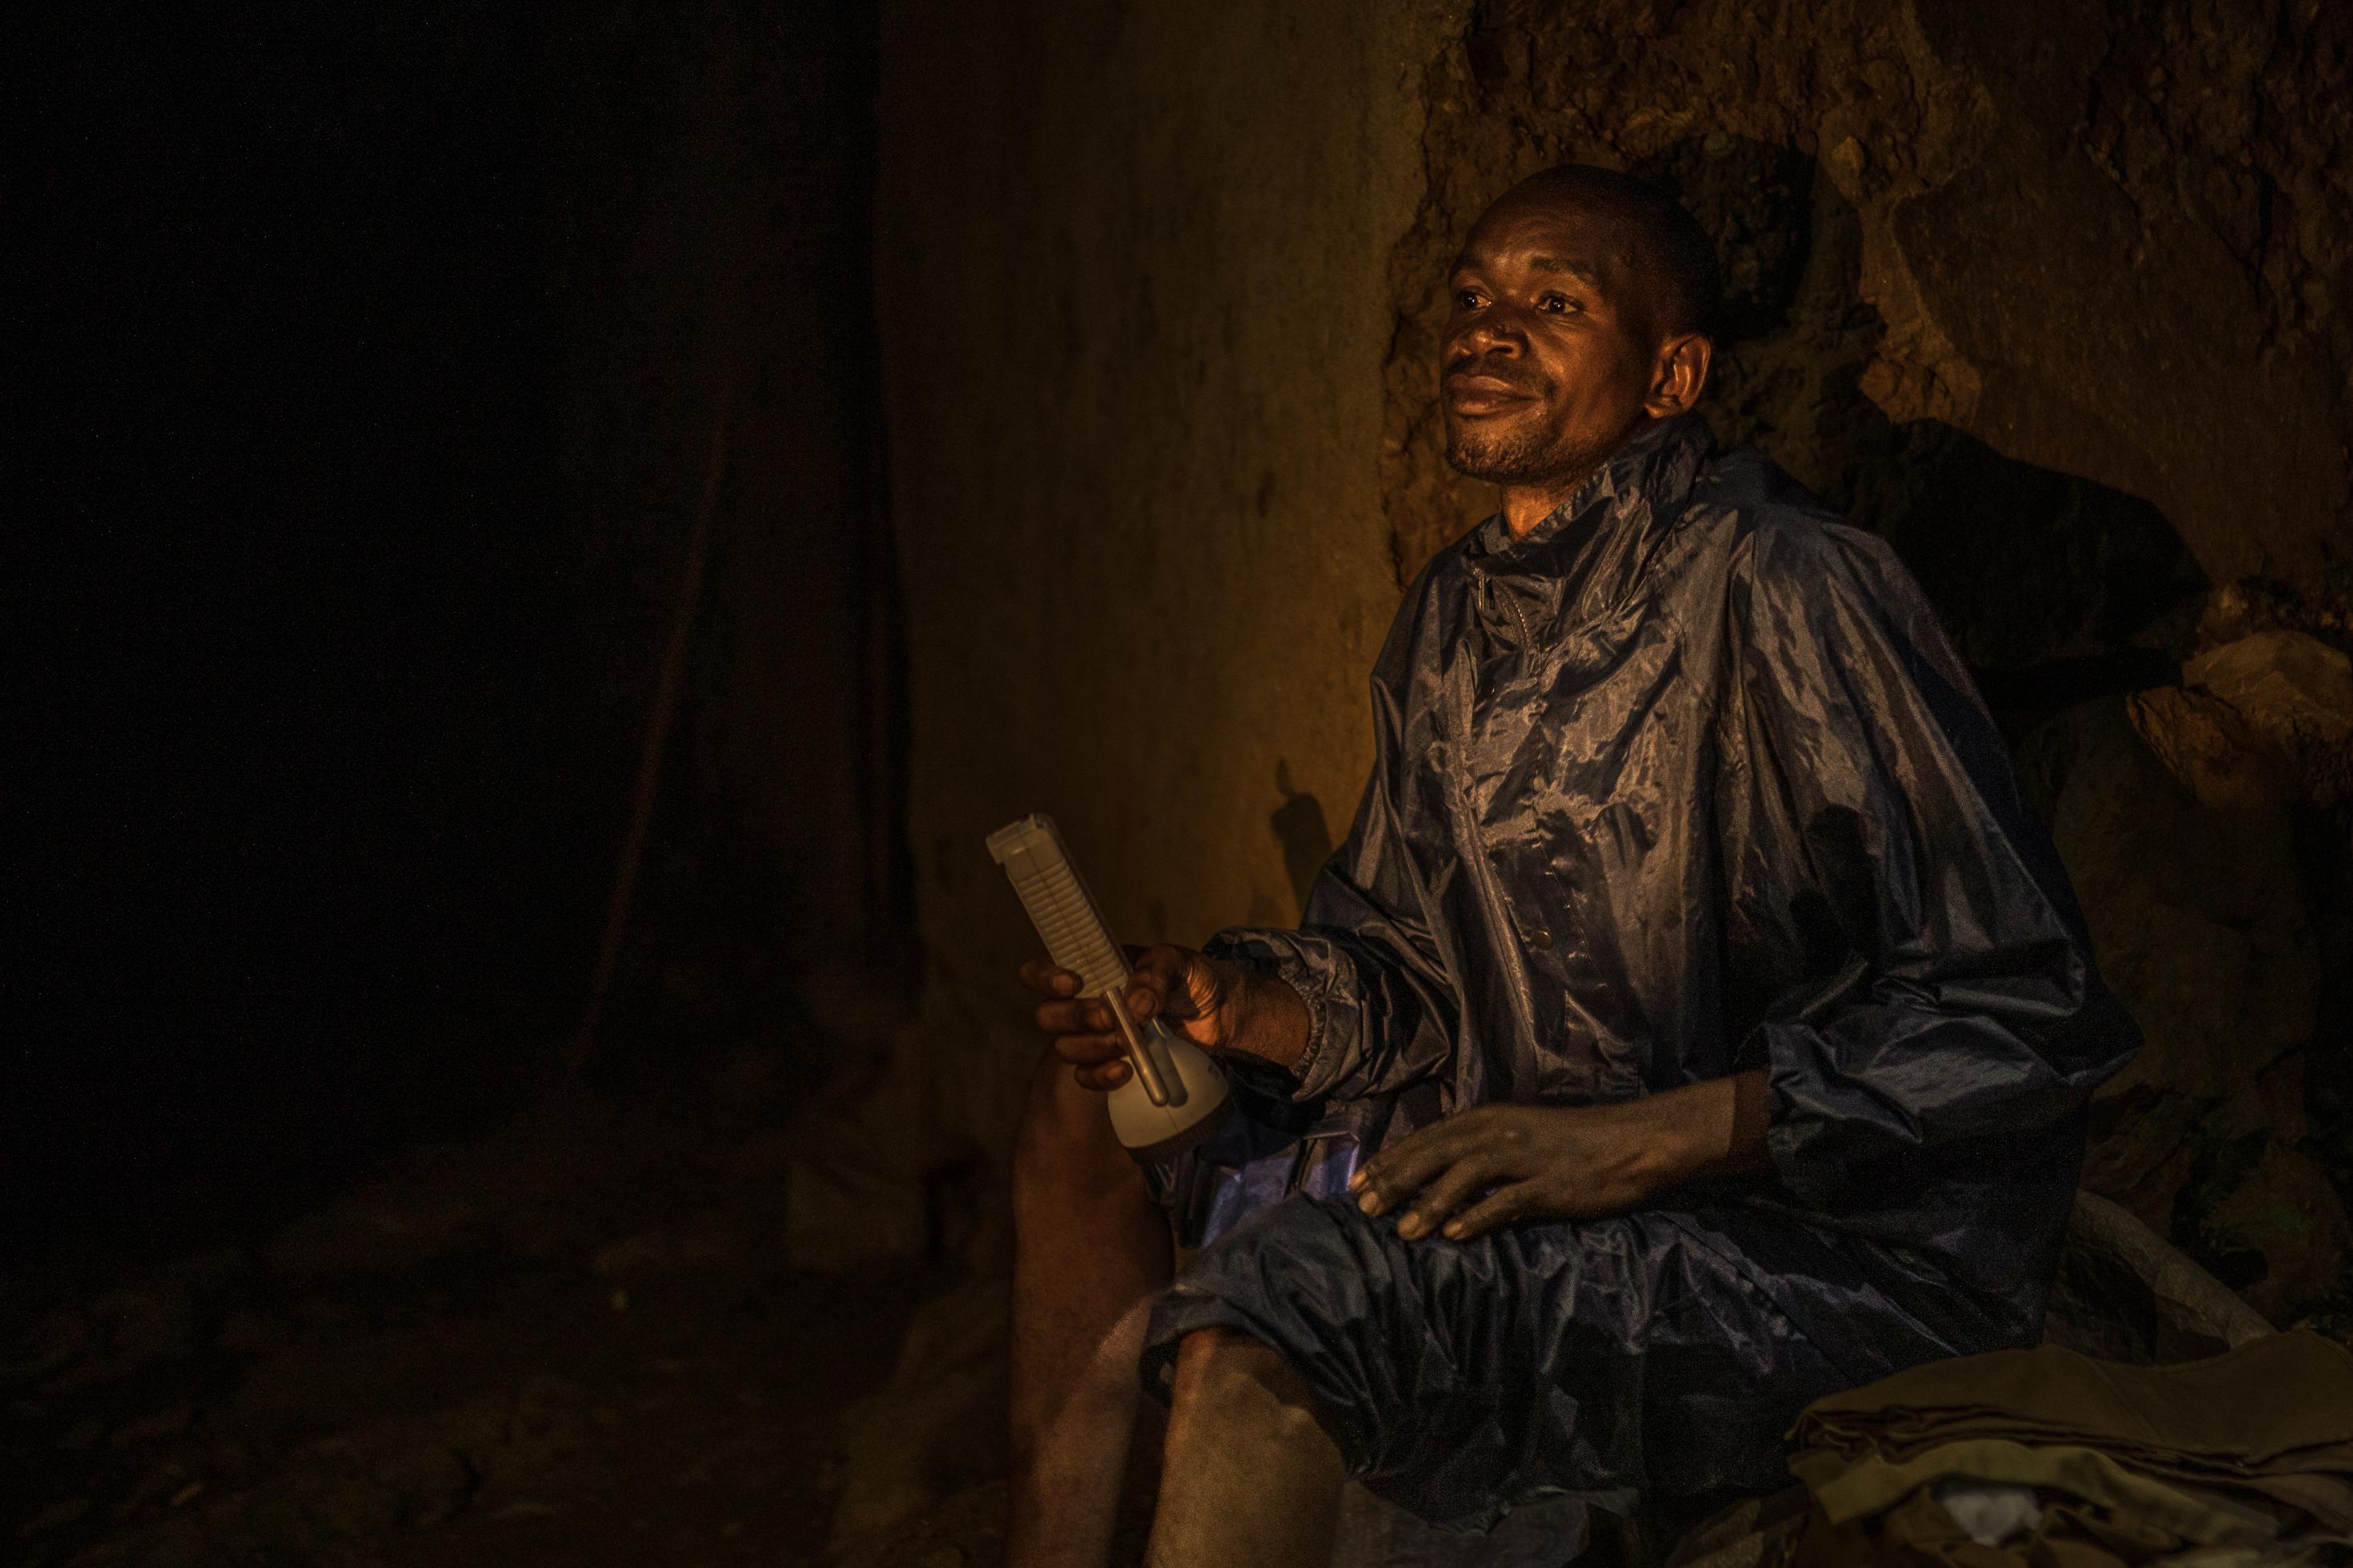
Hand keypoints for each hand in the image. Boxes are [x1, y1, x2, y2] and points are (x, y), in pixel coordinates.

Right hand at [1017, 945, 1245, 1091]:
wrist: (1221, 1013)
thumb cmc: (1195, 977)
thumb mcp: (1180, 963)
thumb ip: (1155, 975)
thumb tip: (1133, 1005)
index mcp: (1092, 968)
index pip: (1041, 971)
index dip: (1044, 978)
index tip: (1075, 983)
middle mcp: (1085, 1001)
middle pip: (1049, 1015)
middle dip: (1075, 1018)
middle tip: (1109, 1018)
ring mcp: (1095, 1035)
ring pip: (1065, 1048)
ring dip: (1092, 1048)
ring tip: (1128, 1042)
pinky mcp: (1110, 1063)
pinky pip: (1086, 1077)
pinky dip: (1101, 1077)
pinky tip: (1126, 1072)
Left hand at [1349, 1074, 1769, 1240]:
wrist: (1632, 1141)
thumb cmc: (1573, 1143)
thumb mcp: (1518, 1138)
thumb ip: (1479, 1154)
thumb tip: (1437, 1180)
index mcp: (1488, 1118)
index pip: (1426, 1138)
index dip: (1389, 1160)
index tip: (1357, 1183)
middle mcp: (1500, 1132)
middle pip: (1434, 1153)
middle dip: (1395, 1180)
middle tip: (1363, 1208)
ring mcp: (1525, 1157)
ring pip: (1464, 1176)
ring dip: (1429, 1202)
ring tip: (1402, 1230)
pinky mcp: (1550, 1185)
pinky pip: (1507, 1201)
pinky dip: (1478, 1216)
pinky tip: (1455, 1235)